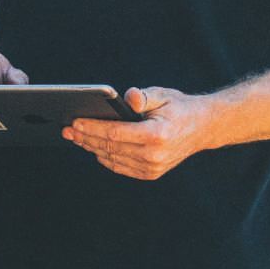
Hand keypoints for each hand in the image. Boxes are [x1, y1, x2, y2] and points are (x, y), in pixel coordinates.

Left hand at [63, 87, 216, 179]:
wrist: (202, 128)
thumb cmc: (178, 107)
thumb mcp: (163, 94)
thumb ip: (143, 96)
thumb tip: (127, 97)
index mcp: (156, 135)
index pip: (115, 133)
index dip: (92, 128)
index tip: (74, 122)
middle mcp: (154, 155)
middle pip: (110, 147)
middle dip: (85, 138)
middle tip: (67, 130)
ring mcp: (152, 168)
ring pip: (113, 159)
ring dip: (92, 148)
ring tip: (75, 138)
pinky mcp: (151, 173)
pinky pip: (121, 167)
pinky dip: (105, 157)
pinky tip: (93, 147)